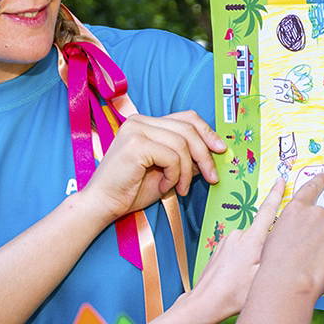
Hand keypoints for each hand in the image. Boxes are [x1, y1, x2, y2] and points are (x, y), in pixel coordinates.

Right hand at [75, 111, 227, 224]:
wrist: (103, 205)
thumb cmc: (131, 191)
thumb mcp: (167, 172)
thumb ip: (187, 159)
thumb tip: (214, 153)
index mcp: (146, 123)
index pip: (186, 118)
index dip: (207, 132)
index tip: (221, 150)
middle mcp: (140, 121)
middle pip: (188, 128)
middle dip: (205, 155)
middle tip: (213, 178)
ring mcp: (136, 129)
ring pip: (182, 144)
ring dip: (187, 171)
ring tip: (180, 189)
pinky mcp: (136, 144)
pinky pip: (172, 157)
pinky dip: (174, 175)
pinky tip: (165, 186)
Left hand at [183, 178, 278, 320]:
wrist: (204, 302)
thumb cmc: (234, 294)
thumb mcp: (263, 277)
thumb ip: (276, 256)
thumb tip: (287, 244)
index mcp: (251, 239)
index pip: (268, 210)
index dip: (276, 194)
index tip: (281, 180)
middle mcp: (238, 235)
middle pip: (261, 233)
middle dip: (267, 247)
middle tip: (264, 268)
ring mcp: (226, 241)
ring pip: (249, 243)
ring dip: (254, 256)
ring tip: (248, 277)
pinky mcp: (219, 249)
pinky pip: (238, 249)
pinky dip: (242, 260)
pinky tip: (239, 276)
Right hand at [259, 173, 323, 297]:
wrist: (288, 281)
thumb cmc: (276, 266)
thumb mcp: (276, 238)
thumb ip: (293, 229)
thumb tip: (304, 237)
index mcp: (296, 210)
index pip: (311, 188)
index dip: (320, 181)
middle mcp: (317, 212)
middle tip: (313, 258)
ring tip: (317, 265)